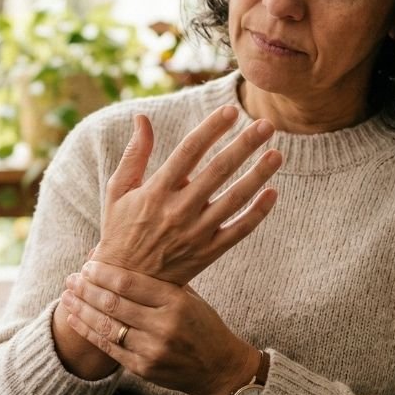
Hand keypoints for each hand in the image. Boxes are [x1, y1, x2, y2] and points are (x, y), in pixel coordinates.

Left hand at [59, 261, 259, 394]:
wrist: (219, 369)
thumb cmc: (203, 325)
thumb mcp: (189, 297)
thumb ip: (159, 281)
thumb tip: (120, 258)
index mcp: (176, 302)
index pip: (129, 283)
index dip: (103, 273)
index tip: (87, 266)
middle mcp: (163, 326)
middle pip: (113, 304)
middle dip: (86, 289)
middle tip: (71, 278)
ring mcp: (152, 350)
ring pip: (106, 326)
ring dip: (81, 310)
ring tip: (66, 296)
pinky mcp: (143, 368)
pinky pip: (109, 348)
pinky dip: (89, 332)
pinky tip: (75, 319)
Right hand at [93, 106, 280, 284]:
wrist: (126, 284)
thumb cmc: (120, 230)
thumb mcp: (117, 191)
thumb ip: (134, 154)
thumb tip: (142, 117)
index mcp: (155, 191)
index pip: (188, 151)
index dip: (211, 129)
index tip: (230, 110)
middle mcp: (177, 211)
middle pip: (218, 171)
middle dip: (244, 145)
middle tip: (266, 125)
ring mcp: (195, 234)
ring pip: (234, 200)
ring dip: (258, 175)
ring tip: (277, 154)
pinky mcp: (208, 253)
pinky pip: (239, 231)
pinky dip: (258, 213)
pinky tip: (273, 192)